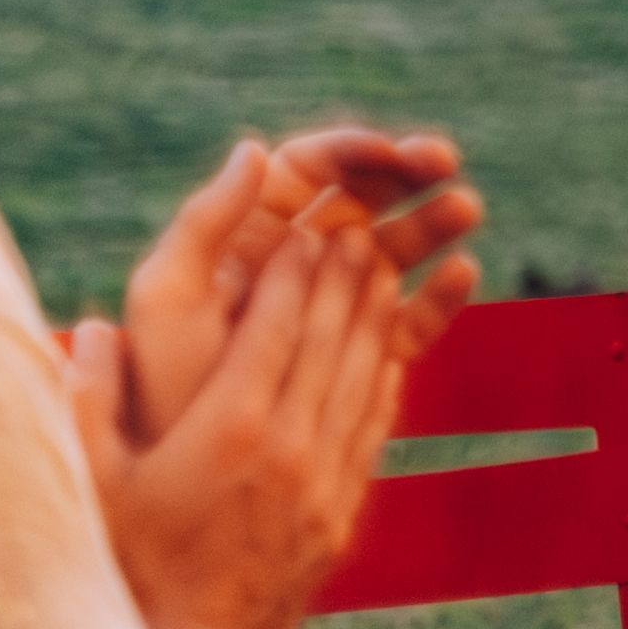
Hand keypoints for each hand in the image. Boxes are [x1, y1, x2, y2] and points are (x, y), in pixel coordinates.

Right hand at [68, 227, 406, 628]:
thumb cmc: (127, 567)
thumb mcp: (94, 486)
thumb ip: (87, 404)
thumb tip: (88, 330)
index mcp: (230, 430)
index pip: (275, 329)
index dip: (294, 276)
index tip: (305, 233)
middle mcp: (290, 447)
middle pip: (329, 342)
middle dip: (342, 281)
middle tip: (353, 232)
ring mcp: (325, 480)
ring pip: (362, 377)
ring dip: (373, 320)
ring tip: (380, 270)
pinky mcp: (344, 512)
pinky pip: (374, 427)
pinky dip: (384, 379)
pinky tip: (389, 351)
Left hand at [120, 131, 488, 441]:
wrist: (180, 482)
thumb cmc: (161, 384)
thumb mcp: (169, 297)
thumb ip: (205, 222)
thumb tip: (254, 146)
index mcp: (247, 236)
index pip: (309, 171)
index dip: (354, 151)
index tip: (394, 152)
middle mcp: (296, 264)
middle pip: (362, 198)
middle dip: (407, 173)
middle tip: (445, 163)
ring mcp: (332, 310)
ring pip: (394, 250)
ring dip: (433, 223)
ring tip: (466, 209)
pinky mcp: (357, 357)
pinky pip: (408, 317)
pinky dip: (439, 294)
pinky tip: (463, 273)